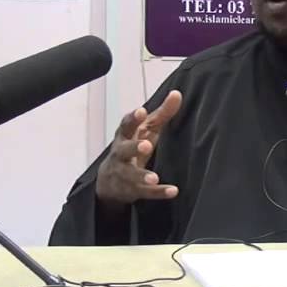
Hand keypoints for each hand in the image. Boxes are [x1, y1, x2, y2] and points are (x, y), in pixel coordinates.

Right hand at [96, 90, 182, 204]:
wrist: (109, 181)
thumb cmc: (133, 145)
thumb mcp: (146, 129)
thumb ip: (162, 113)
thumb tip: (177, 94)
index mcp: (124, 136)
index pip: (126, 125)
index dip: (132, 118)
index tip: (141, 111)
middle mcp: (120, 154)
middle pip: (123, 150)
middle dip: (133, 147)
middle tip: (146, 145)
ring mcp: (123, 173)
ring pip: (130, 175)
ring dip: (142, 176)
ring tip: (155, 177)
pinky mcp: (131, 190)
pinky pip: (144, 192)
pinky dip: (158, 192)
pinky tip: (173, 191)